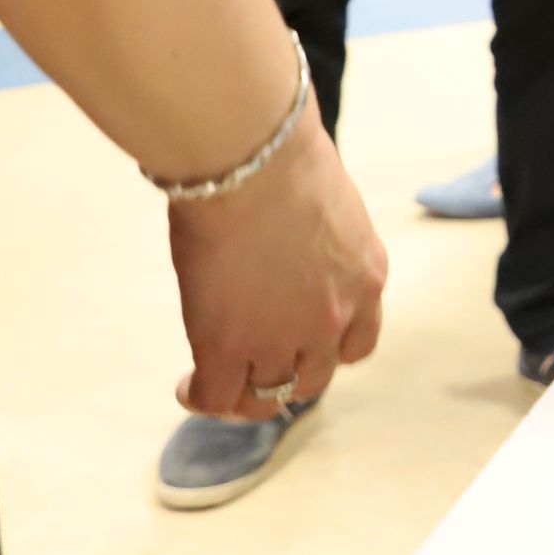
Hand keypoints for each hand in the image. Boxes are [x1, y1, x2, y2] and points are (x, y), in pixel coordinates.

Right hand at [167, 112, 388, 419]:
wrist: (250, 159)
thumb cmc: (283, 157)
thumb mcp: (328, 206)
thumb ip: (319, 242)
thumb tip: (290, 237)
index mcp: (366, 279)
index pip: (358, 343)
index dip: (327, 350)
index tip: (302, 342)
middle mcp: (333, 318)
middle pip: (313, 378)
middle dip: (284, 375)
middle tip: (254, 364)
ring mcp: (282, 338)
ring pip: (267, 397)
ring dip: (243, 395)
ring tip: (217, 382)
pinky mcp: (229, 346)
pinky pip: (218, 397)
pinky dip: (202, 397)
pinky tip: (188, 385)